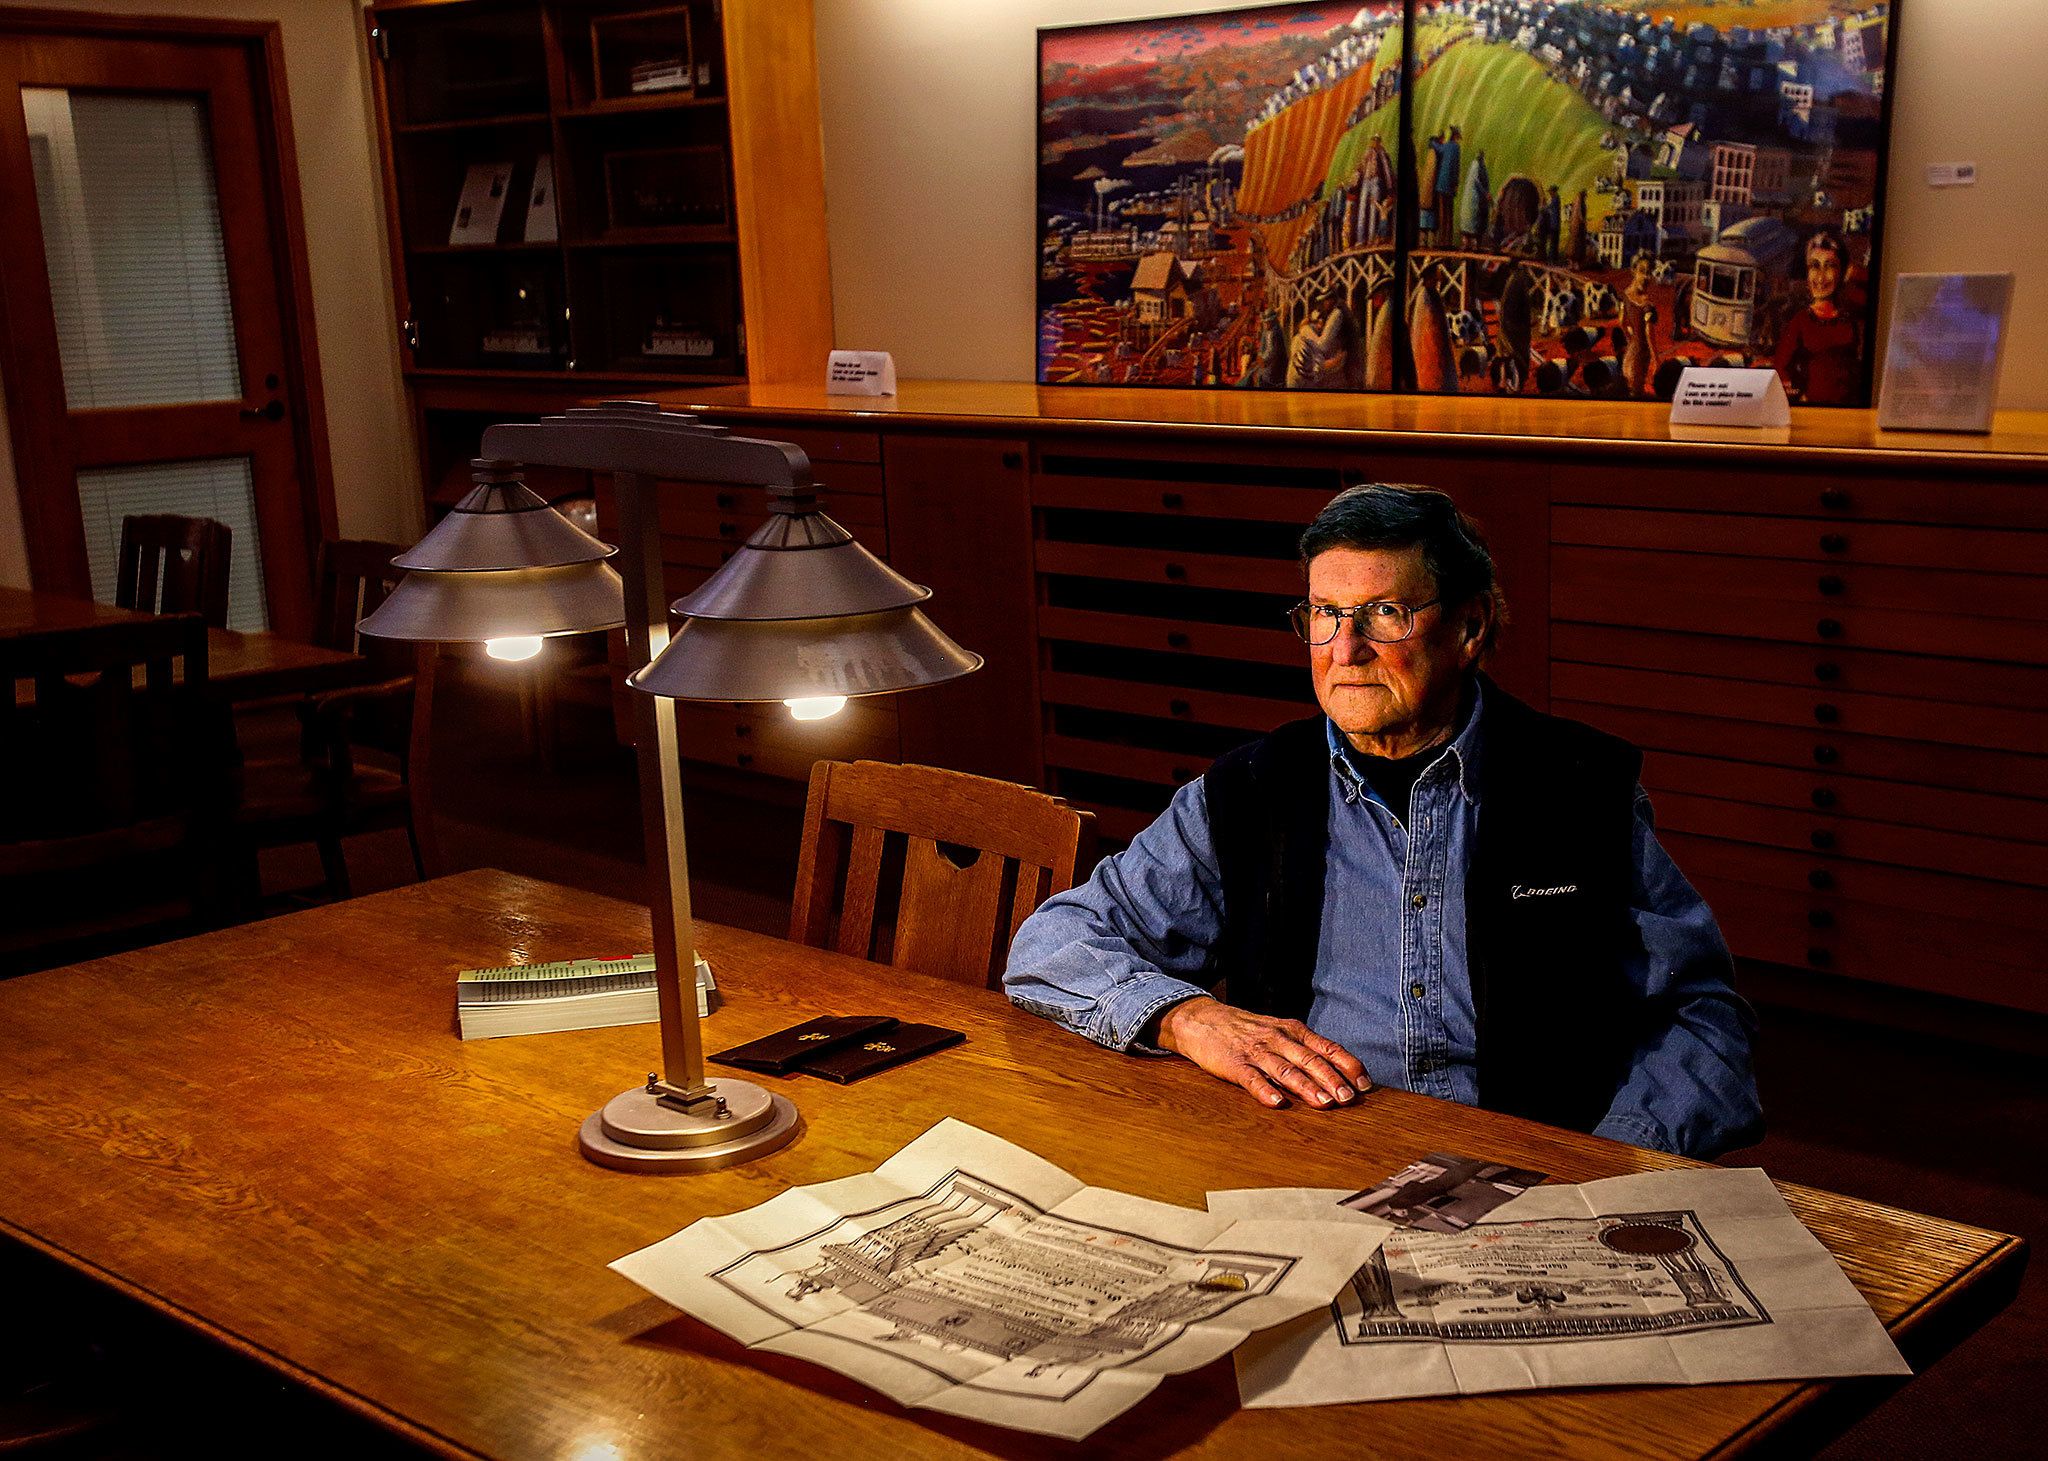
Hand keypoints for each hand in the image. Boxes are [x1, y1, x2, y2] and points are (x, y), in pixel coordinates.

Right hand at [1155, 997, 1369, 1109]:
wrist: (1202, 1020)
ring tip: (1323, 1103)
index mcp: (1292, 1030)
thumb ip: (1305, 1049)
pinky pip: (1252, 1078)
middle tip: (1348, 1098)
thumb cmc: (1246, 1029)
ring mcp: (1255, 1051)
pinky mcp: (1234, 1064)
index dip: (1347, 1064)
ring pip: (1285, 1069)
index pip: (1326, 1047)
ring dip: (1306, 1087)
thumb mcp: (1279, 1031)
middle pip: (1309, 1059)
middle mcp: (1277, 1038)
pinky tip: (1277, 1103)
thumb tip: (1339, 1073)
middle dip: (1331, 1079)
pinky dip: (1265, 1090)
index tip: (1364, 1083)